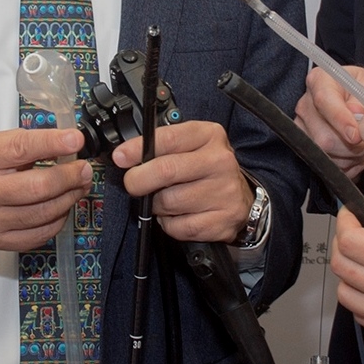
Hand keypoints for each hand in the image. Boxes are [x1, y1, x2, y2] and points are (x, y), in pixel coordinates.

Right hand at [0, 127, 91, 250]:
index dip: (52, 143)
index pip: (20, 148)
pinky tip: (62, 205)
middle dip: (69, 177)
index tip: (75, 140)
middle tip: (83, 169)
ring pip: (44, 212)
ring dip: (70, 197)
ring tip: (79, 185)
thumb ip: (25, 141)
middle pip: (37, 187)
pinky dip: (59, 218)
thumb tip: (66, 142)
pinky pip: (41, 233)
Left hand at [112, 120, 253, 243]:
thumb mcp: (191, 146)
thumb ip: (162, 146)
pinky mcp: (222, 220)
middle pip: (166, 170)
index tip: (121, 158)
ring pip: (169, 202)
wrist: (241, 199)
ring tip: (165, 200)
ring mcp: (224, 192)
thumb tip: (126, 156)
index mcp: (209, 136)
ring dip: (157, 205)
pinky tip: (177, 215)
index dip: (138, 149)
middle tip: (133, 184)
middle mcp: (220, 161)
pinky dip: (170, 224)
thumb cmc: (207, 170)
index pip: (168, 138)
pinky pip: (179, 227)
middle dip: (139, 180)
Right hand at [295, 65, 363, 178]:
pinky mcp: (306, 147)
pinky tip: (356, 153)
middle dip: (352, 146)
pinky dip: (349, 165)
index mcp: (321, 80)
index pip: (324, 101)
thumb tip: (360, 112)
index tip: (356, 136)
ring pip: (326, 155)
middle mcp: (306, 104)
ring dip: (352, 156)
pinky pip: (329, 166)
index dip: (340, 121)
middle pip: (323, 137)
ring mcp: (303, 128)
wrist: (362, 101)